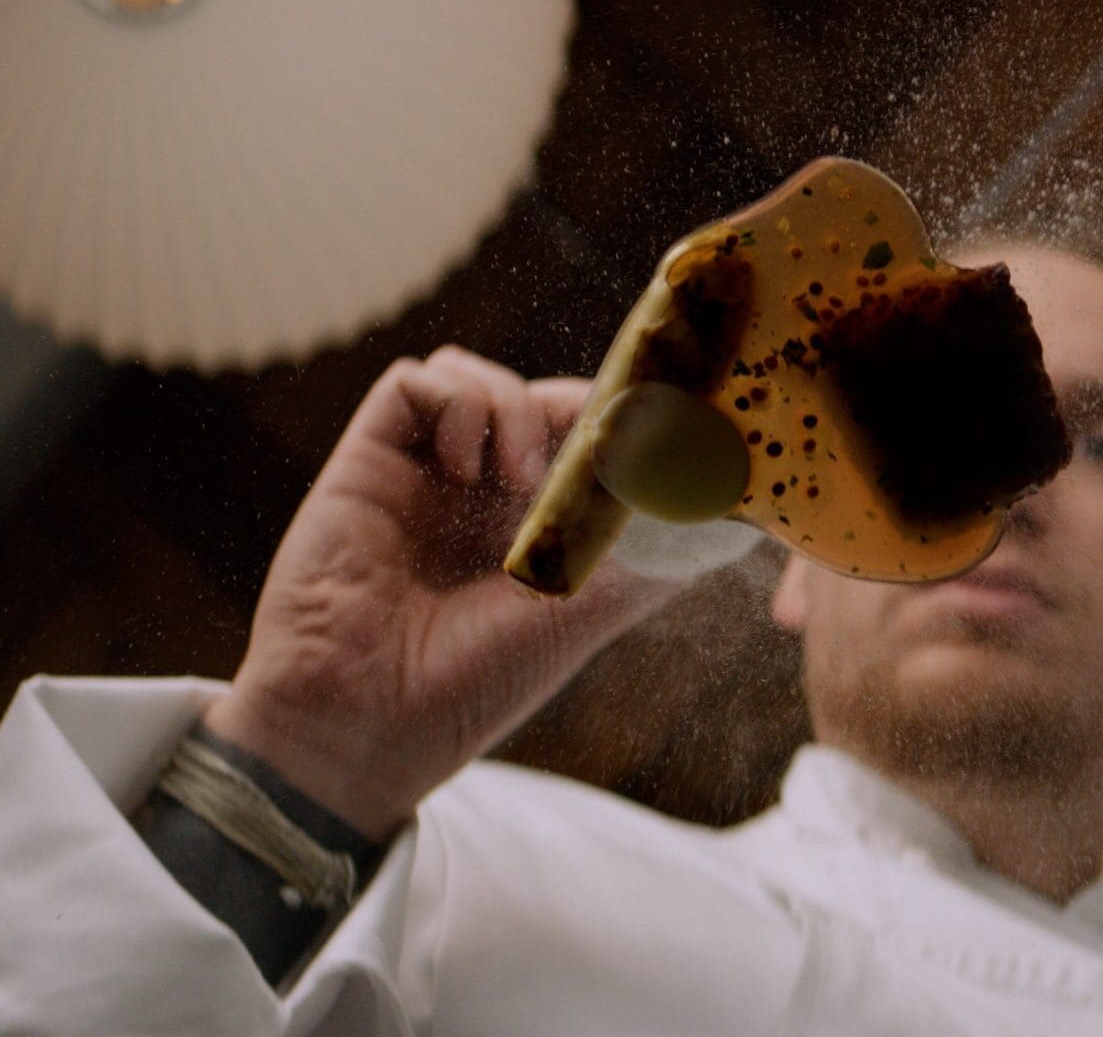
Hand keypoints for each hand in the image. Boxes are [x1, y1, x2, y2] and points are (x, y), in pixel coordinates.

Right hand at [203, 347, 676, 838]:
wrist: (365, 725)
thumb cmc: (470, 685)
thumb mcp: (585, 615)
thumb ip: (652, 559)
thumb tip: (736, 519)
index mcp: (527, 527)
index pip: (582, 438)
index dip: (618, 425)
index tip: (653, 438)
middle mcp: (475, 494)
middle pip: (536, 398)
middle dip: (579, 408)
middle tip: (600, 445)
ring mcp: (422, 473)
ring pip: (479, 377)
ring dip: (518, 405)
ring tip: (522, 478)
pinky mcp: (368, 459)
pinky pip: (415, 381)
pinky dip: (458, 403)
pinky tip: (469, 468)